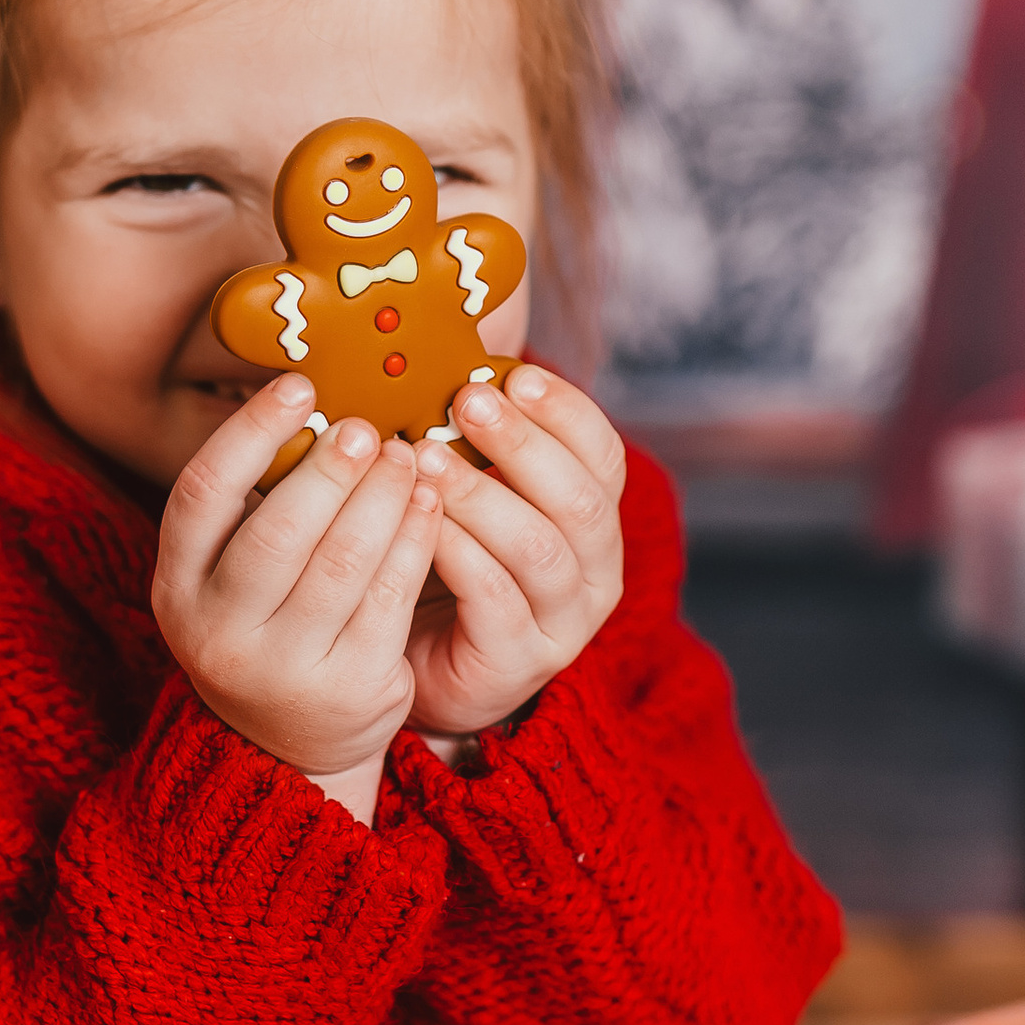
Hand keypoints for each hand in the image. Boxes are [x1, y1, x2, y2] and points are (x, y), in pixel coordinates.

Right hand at [154, 373, 446, 816]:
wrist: (292, 744)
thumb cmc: (265, 626)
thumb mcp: (230, 576)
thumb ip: (255, 506)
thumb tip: (312, 400)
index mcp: (178, 588)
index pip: (201, 495)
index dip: (249, 433)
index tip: (297, 385)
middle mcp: (219, 632)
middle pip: (278, 531)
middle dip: (329, 470)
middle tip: (365, 427)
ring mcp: (285, 667)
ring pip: (343, 562)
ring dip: (382, 498)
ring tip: (406, 456)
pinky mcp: (352, 686)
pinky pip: (391, 597)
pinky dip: (415, 540)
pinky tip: (430, 504)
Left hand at [403, 367, 625, 741]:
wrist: (420, 667)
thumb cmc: (443, 565)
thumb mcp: (472, 496)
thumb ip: (475, 442)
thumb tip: (448, 357)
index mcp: (594, 522)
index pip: (604, 456)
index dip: (565, 411)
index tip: (512, 374)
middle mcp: (596, 572)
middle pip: (581, 500)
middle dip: (523, 444)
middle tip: (465, 402)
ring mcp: (563, 624)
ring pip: (539, 549)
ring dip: (481, 495)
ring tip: (426, 458)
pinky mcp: (519, 662)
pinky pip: (494, 598)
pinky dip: (458, 552)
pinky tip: (421, 521)